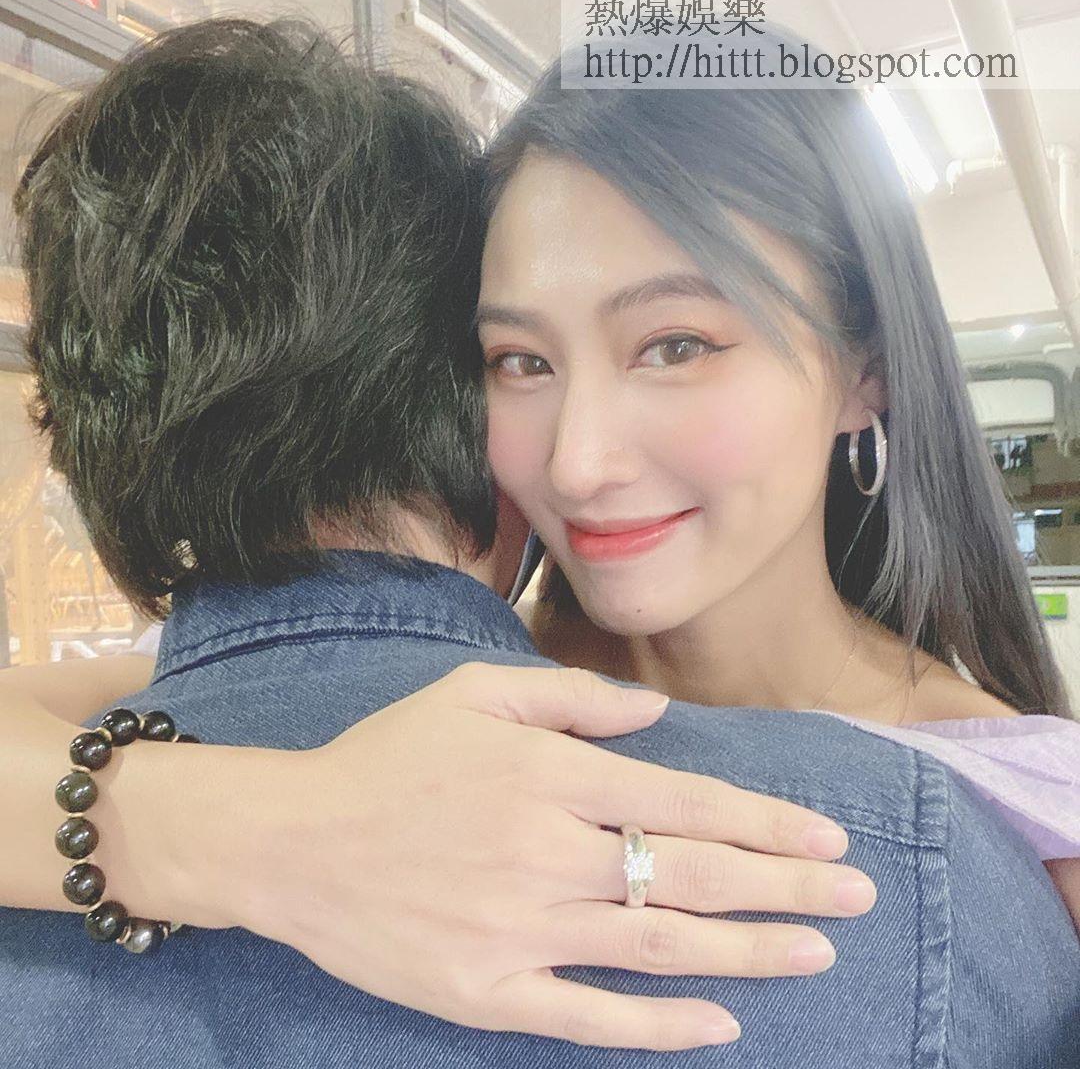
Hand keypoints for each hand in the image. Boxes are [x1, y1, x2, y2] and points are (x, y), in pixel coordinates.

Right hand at [230, 663, 874, 1050]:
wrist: (292, 841)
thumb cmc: (386, 756)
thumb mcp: (472, 694)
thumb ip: (572, 698)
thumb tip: (659, 715)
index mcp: (548, 778)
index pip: (685, 803)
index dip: (764, 823)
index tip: (827, 839)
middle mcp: (548, 855)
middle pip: (691, 877)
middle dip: (785, 888)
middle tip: (856, 900)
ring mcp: (520, 932)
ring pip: (659, 948)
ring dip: (748, 952)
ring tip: (816, 954)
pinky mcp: (487, 995)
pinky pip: (591, 1018)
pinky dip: (661, 1024)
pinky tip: (720, 1024)